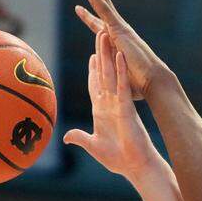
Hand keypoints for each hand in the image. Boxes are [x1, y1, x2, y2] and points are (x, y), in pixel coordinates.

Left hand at [63, 34, 161, 178]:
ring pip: (111, 73)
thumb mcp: (94, 146)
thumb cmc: (118, 158)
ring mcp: (119, 103)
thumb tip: (66, 137)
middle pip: (103, 73)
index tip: (92, 57)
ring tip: (106, 35)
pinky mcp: (127, 107)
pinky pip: (122, 85)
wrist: (135, 166)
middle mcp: (110, 103)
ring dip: (108, 54)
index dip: (93, 71)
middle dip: (100, 54)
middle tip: (99, 35)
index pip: (95, 86)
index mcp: (102, 111)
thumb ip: (80, 138)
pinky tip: (119, 55)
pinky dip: (120, 71)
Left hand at [73, 0, 171, 99]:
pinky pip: (102, 7)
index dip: (87, 16)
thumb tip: (107, 93)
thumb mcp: (119, 82)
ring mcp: (117, 27)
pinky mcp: (117, 28)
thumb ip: (112, 80)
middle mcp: (117, 30)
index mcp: (116, 41)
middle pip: (99, 4)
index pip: (98, 25)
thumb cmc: (140, 87)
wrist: (152, 83)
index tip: (77, 8)